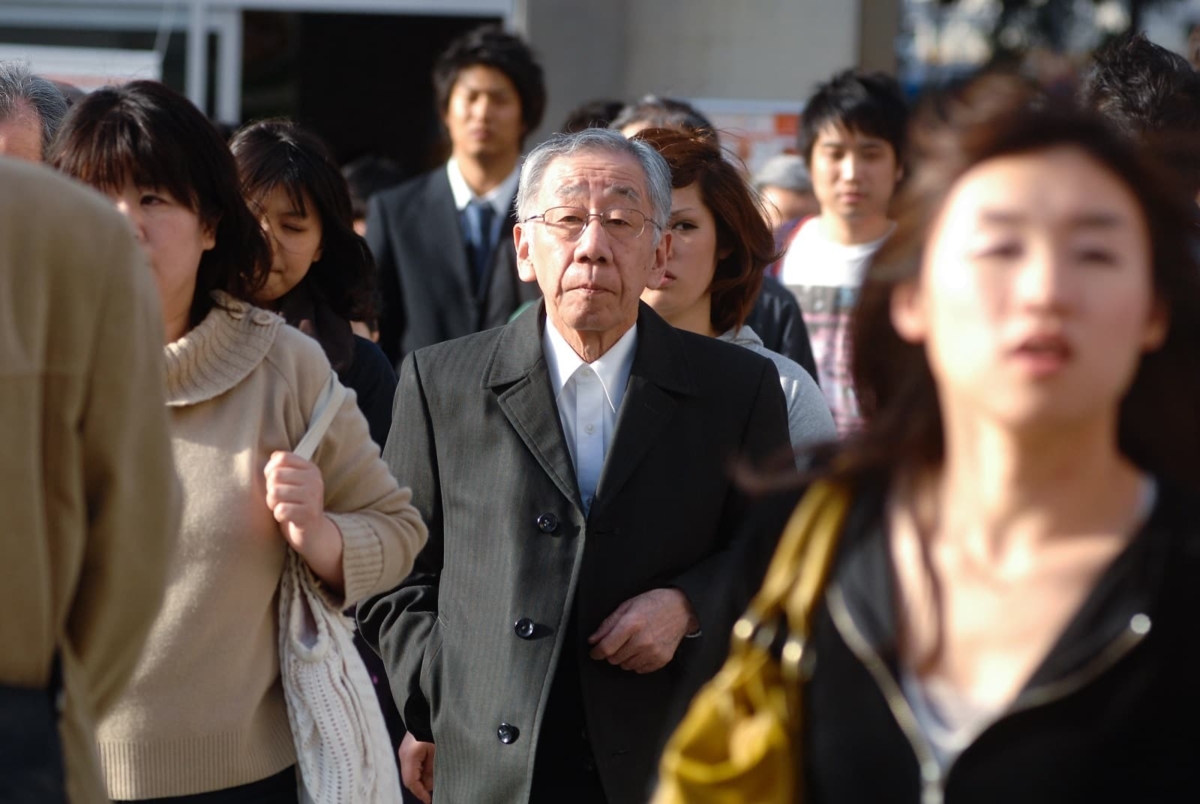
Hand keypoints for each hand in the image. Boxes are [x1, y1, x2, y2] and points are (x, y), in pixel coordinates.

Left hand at [264, 450, 343, 587]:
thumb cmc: (298, 504)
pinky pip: (281, 510)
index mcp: (311, 469)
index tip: (273, 480)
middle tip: (278, 498)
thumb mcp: (294, 482)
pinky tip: (286, 517)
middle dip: (270, 489)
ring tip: (281, 506)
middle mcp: (315, 480)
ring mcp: (313, 497)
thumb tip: (273, 456)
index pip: (282, 458)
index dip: (270, 468)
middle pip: (275, 475)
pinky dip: (278, 515)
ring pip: (275, 493)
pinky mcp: (308, 514)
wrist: (313, 532)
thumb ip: (284, 467)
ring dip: (273, 503)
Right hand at [399, 732, 434, 802]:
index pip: (411, 782)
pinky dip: (420, 770)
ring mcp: (403, 752)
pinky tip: (429, 770)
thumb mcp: (437, 753)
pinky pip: (412, 765)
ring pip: (410, 773)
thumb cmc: (435, 732)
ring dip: (421, 778)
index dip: (420, 793)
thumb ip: (432, 770)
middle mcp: (403, 755)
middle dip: (421, 786)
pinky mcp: (407, 749)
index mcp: (410, 757)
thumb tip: (429, 786)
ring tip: (434, 777)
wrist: (427, 714)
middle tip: (434, 790)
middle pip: (409, 779)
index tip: (429, 800)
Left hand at [588, 588, 698, 673]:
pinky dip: (637, 661)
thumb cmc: (653, 604)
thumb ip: (608, 624)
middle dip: (611, 652)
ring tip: (633, 642)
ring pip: (625, 666)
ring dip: (624, 657)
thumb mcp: (627, 606)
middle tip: (618, 641)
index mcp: (631, 624)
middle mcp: (642, 641)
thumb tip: (593, 640)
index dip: (596, 652)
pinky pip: (640, 670)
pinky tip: (642, 649)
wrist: (681, 609)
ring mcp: (653, 652)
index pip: (606, 648)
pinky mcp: (661, 660)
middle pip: (614, 659)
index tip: (594, 652)